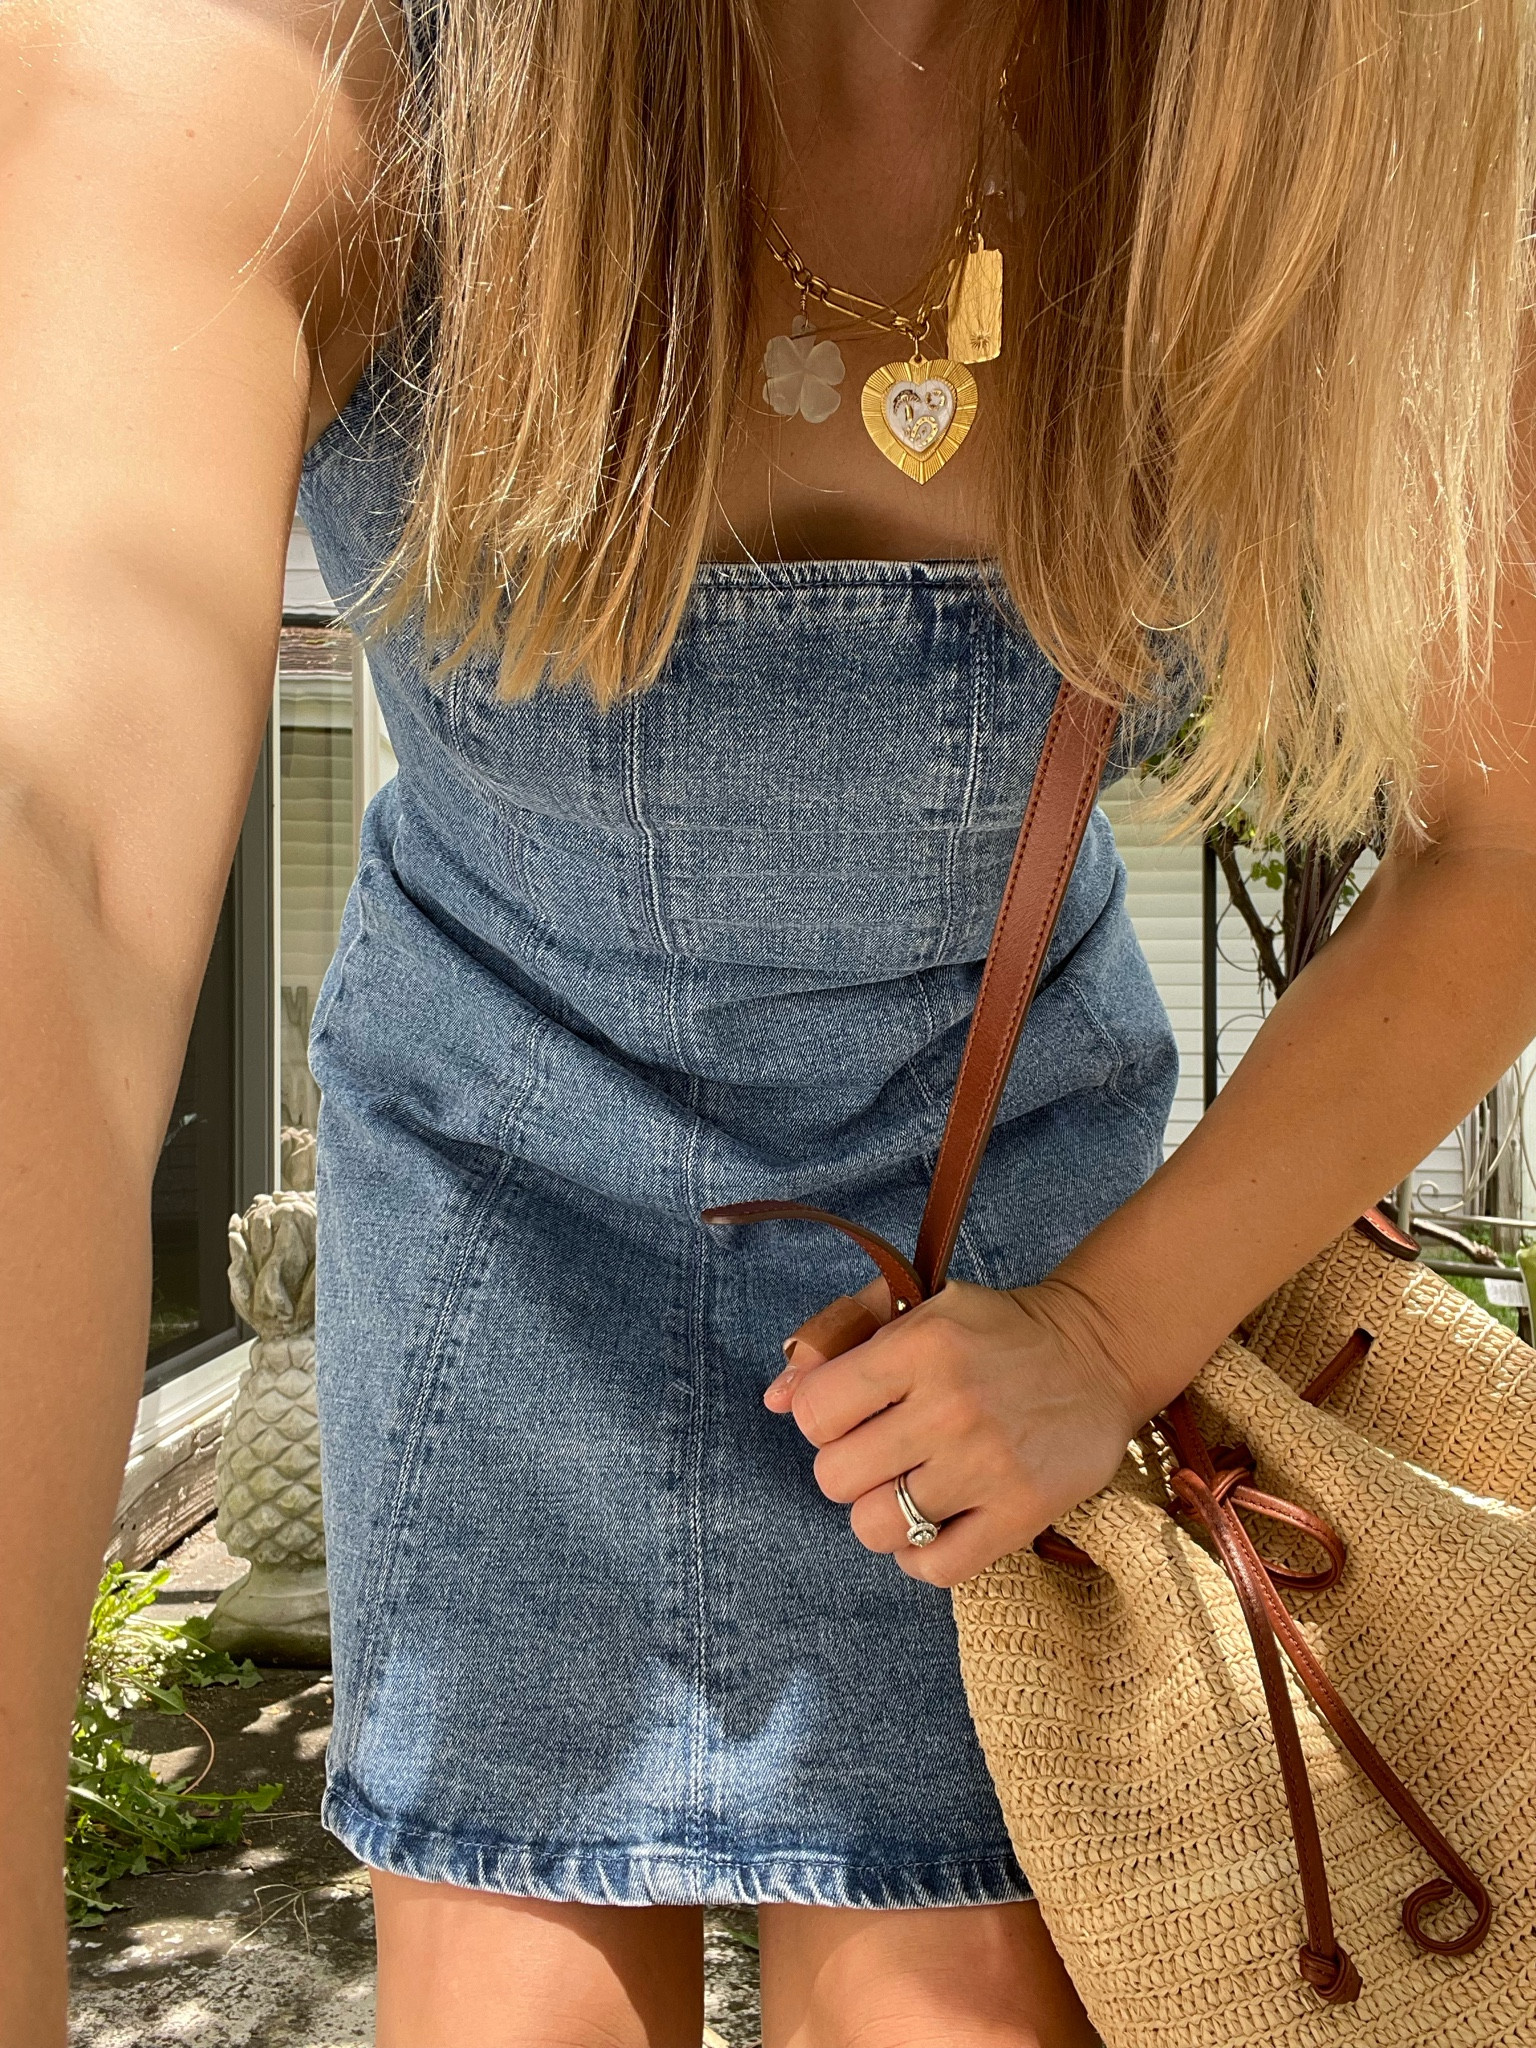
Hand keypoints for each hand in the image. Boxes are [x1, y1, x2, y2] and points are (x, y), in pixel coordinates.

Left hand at [763, 1273, 1141, 1586]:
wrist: (1098, 1354)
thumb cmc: (993, 1332)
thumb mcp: (916, 1307)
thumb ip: (838, 1339)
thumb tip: (775, 1398)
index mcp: (920, 1346)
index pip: (814, 1414)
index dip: (822, 1419)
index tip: (853, 1412)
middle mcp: (951, 1406)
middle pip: (835, 1478)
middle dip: (848, 1468)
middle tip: (882, 1452)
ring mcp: (988, 1465)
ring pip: (875, 1529)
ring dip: (881, 1515)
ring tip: (909, 1487)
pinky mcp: (1023, 1513)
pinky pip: (934, 1569)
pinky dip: (920, 1557)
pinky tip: (933, 1524)